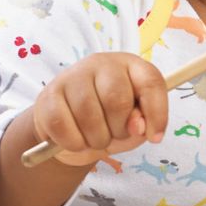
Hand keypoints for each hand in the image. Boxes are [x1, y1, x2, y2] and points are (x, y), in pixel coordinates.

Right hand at [29, 52, 169, 164]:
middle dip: (119, 129)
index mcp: (130, 65)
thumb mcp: (135, 122)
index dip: (157, 113)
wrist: (72, 129)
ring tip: (96, 139)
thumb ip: (143, 122)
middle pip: (117, 100)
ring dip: (96, 139)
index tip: (154, 138)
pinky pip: (61, 124)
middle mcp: (101, 63)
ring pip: (88, 114)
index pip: (151, 82)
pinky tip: (77, 141)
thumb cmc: (111, 120)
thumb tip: (137, 126)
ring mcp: (72, 75)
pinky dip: (73, 142)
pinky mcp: (48, 94)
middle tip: (114, 135)